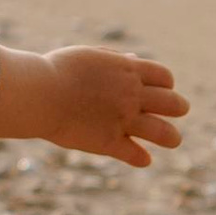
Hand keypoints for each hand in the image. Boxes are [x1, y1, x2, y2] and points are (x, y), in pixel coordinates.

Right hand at [0, 42, 187, 167]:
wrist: (38, 92)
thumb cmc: (57, 70)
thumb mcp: (90, 56)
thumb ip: (115, 59)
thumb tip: (135, 60)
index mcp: (128, 71)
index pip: (165, 77)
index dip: (167, 84)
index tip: (161, 91)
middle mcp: (131, 95)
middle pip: (174, 103)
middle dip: (177, 107)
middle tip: (176, 112)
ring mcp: (122, 120)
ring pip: (164, 133)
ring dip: (172, 137)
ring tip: (173, 139)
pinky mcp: (108, 142)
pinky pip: (136, 155)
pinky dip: (142, 158)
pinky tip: (143, 159)